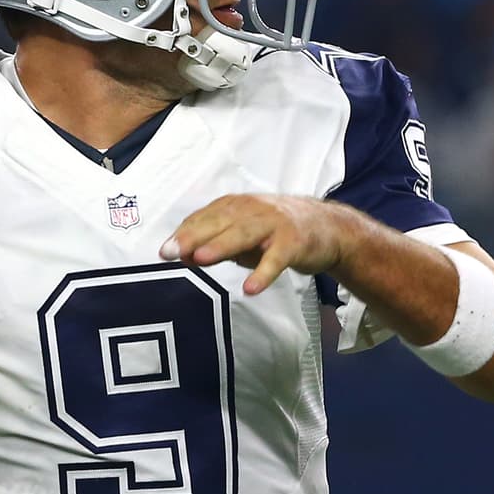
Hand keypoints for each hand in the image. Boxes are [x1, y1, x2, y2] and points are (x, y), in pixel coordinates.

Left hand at [159, 194, 349, 294]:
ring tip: (201, 260)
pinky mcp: (294, 243)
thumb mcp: (243, 236)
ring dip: (222, 246)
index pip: (205, 217)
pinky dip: (263, 273)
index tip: (165, 250)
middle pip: (220, 222)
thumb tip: (182, 255)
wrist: (329, 228)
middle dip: (194, 237)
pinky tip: (250, 289)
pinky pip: (277, 259)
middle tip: (171, 253)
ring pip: (244, 234)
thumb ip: (214, 243)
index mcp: (237, 205)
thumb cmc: (275, 232)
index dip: (185, 232)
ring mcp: (275, 224)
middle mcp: (254, 209)